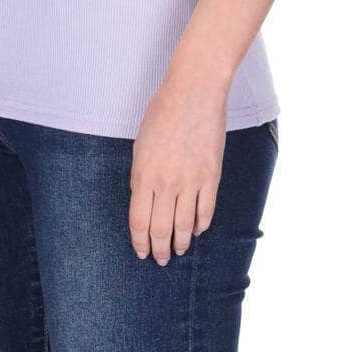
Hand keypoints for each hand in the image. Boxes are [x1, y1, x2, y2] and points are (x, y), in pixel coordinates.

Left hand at [128, 74, 227, 264]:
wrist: (194, 92)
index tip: (141, 252)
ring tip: (179, 250)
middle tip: (161, 259)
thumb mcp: (141, 144)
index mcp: (144, 174)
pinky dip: (200, 225)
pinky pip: (206, 211)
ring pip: (185, 226)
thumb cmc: (163, 111)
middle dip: (160, 250)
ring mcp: (191, 181)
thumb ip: (141, 174)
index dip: (140, 242)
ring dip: (181, 243)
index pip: (139, 222)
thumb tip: (144, 199)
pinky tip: (196, 229)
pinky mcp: (211, 176)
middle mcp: (166, 183)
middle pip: (161, 230)